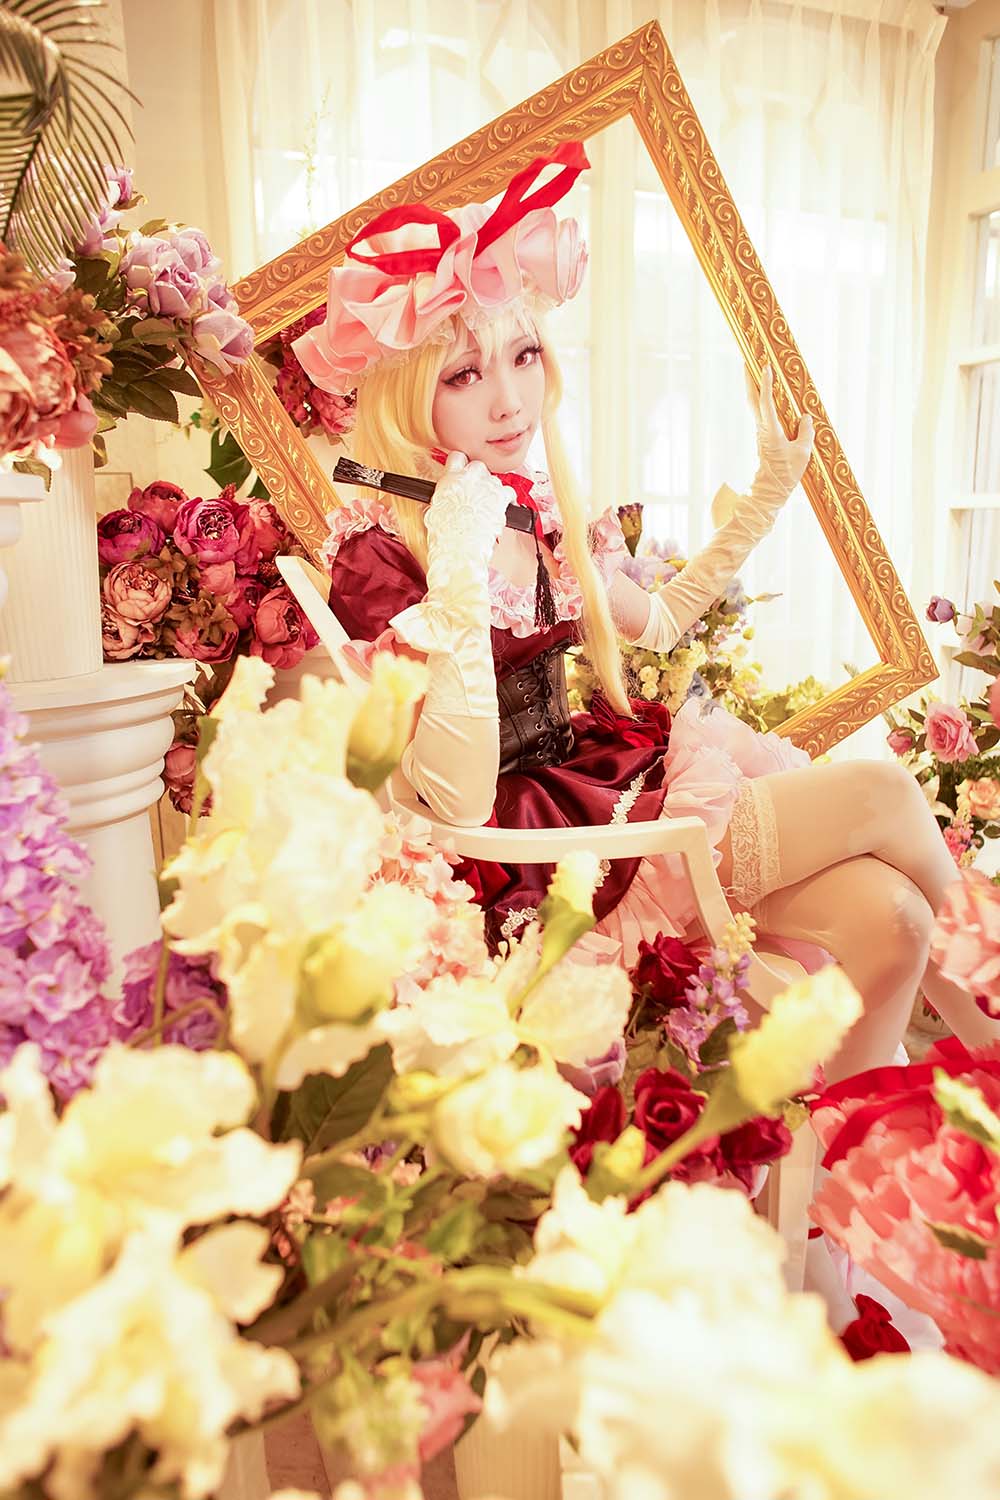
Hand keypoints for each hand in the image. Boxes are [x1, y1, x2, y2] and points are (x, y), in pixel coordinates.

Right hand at [427, 451, 514, 569]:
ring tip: (487, 507)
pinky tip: (503, 507)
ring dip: (492, 490)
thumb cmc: (445, 535)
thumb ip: (444, 496)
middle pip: (478, 466)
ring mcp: (486, 485)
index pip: (457, 457)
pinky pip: (509, 491)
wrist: (459, 548)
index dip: (461, 466)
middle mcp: (469, 477)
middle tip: (476, 494)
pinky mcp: (501, 497)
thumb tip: (447, 498)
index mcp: (449, 478)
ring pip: (494, 479)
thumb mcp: (435, 510)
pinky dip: (507, 499)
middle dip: (479, 478)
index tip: (463, 473)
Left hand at [744, 363, 814, 510]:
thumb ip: (805, 432)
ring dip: (754, 386)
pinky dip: (762, 398)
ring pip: (754, 404)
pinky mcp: (764, 436)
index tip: (766, 366)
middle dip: (750, 378)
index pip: (767, 402)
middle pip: (752, 399)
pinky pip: (762, 412)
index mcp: (771, 431)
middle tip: (748, 359)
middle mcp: (762, 428)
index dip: (767, 384)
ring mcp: (761, 431)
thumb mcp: (802, 453)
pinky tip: (768, 393)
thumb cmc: (786, 474)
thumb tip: (806, 418)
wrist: (770, 491)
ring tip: (757, 368)